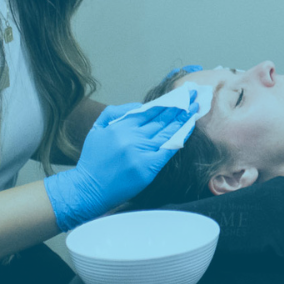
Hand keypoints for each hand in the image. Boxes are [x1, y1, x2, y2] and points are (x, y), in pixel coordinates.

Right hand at [44, 100, 194, 230]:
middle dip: (179, 106)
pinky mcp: (147, 167)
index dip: (165, 101)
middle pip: (160, 119)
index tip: (179, 94)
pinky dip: (180, 137)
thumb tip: (138, 106)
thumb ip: (115, 113)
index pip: (148, 110)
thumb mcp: (97, 129)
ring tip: (195, 108)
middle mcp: (131, 137)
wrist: (89, 189)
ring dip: (183, 118)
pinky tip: (189, 128)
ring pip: (166, 131)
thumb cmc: (93, 160)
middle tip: (193, 95)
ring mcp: (140, 152)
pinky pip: (168, 149)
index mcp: (119, 126)